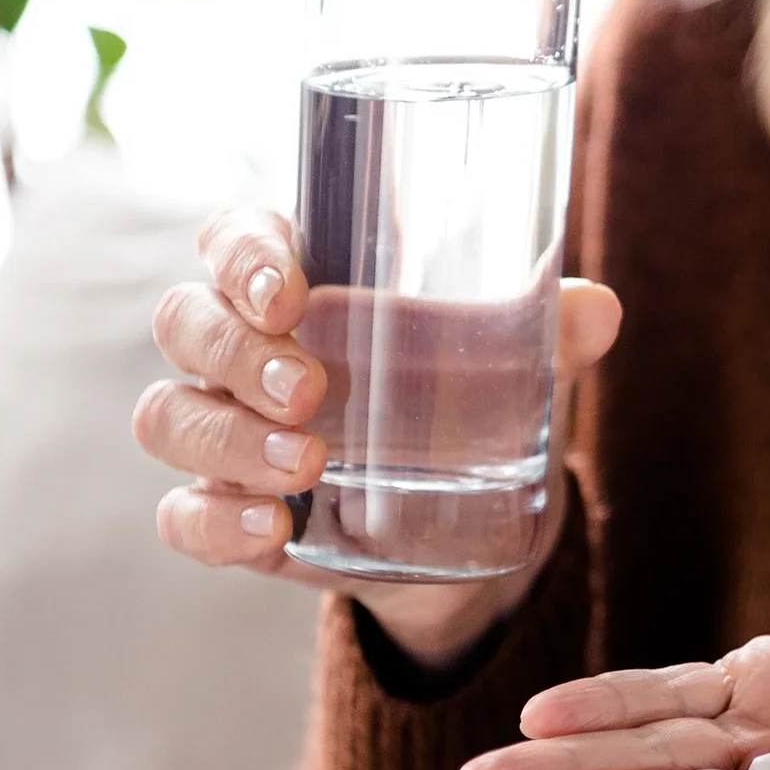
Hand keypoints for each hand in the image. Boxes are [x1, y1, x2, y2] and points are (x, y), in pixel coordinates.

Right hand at [134, 207, 621, 668]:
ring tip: (307, 463)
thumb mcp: (511, 358)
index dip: (242, 256)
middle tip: (309, 389)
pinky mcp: (230, 512)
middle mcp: (242, 347)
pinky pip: (181, 516)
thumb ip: (548, 328)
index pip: (232, 237)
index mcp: (295, 276)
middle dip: (237, 353)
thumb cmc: (469, 392)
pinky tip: (268, 532)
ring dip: (228, 438)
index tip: (287, 292)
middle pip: (187, 323)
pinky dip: (213, 522)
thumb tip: (600, 312)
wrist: (470, 516)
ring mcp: (225, 430)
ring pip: (170, 417)